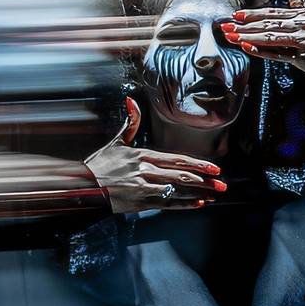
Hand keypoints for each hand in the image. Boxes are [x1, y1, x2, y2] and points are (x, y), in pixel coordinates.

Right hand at [83, 96, 228, 213]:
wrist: (82, 187)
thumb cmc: (100, 165)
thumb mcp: (116, 143)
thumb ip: (130, 123)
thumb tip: (131, 100)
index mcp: (143, 156)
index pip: (176, 159)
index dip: (197, 164)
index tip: (214, 167)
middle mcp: (145, 172)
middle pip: (181, 176)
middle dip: (204, 180)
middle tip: (222, 183)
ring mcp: (143, 189)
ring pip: (176, 190)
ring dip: (198, 193)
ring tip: (215, 193)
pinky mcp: (140, 203)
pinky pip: (166, 204)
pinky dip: (183, 204)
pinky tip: (199, 204)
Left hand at [221, 0, 304, 74]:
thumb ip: (300, 0)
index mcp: (299, 15)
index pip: (272, 13)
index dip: (253, 13)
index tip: (235, 14)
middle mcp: (300, 25)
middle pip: (267, 25)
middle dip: (244, 26)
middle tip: (225, 27)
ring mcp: (300, 41)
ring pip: (269, 38)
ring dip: (248, 37)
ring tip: (231, 37)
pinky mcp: (301, 56)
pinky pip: (278, 54)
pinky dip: (262, 51)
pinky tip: (247, 48)